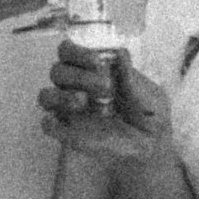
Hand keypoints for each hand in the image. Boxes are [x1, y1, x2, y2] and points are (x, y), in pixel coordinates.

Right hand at [41, 39, 171, 161]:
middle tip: (106, 86)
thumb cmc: (150, 114)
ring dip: (62, 96)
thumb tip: (119, 53)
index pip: (68, 52)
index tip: (98, 61)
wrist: (152, 147)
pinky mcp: (69, 133)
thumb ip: (133, 78)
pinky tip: (67, 123)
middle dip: (78, 76)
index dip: (77, 52)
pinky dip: (51, 123)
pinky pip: (48, 125)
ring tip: (83, 102)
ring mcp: (70, 111)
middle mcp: (76, 86)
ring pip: (46, 96)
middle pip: (57, 71)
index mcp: (92, 70)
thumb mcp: (150, 94)